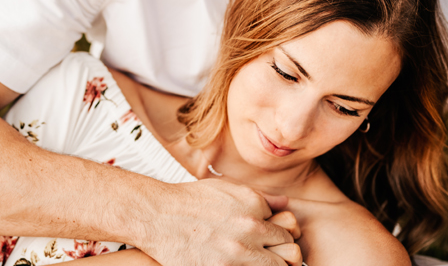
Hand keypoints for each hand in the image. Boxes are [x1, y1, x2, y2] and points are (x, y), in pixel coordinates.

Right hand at [140, 179, 295, 265]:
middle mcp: (251, 227)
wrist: (159, 215)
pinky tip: (237, 264)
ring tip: (253, 262)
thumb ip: (259, 198)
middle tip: (266, 257)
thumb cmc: (189, 201)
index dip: (280, 239)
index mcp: (254, 205)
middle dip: (281, 257)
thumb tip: (284, 205)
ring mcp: (238, 252)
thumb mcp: (227, 189)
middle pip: (288, 252)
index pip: (287, 230)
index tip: (270, 243)